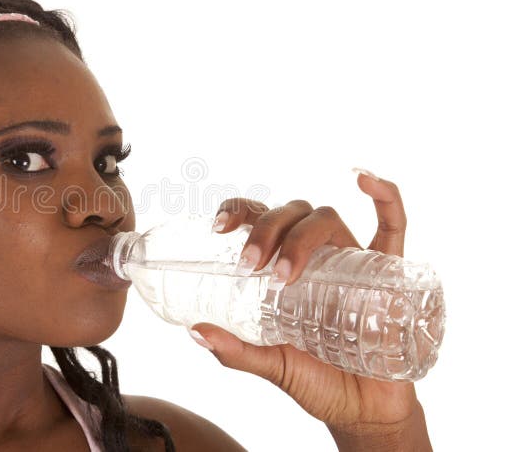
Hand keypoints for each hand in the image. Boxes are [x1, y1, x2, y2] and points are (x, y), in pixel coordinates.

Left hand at [190, 170, 422, 429]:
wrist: (364, 411)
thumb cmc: (317, 381)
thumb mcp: (270, 365)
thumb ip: (235, 350)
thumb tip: (195, 331)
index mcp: (286, 266)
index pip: (261, 219)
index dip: (240, 211)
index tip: (218, 227)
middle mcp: (318, 256)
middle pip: (291, 214)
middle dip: (266, 229)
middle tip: (250, 265)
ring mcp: (353, 261)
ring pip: (326, 219)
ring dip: (302, 236)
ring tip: (283, 275)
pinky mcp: (390, 276)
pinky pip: (394, 227)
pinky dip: (386, 197)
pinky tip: (365, 179)